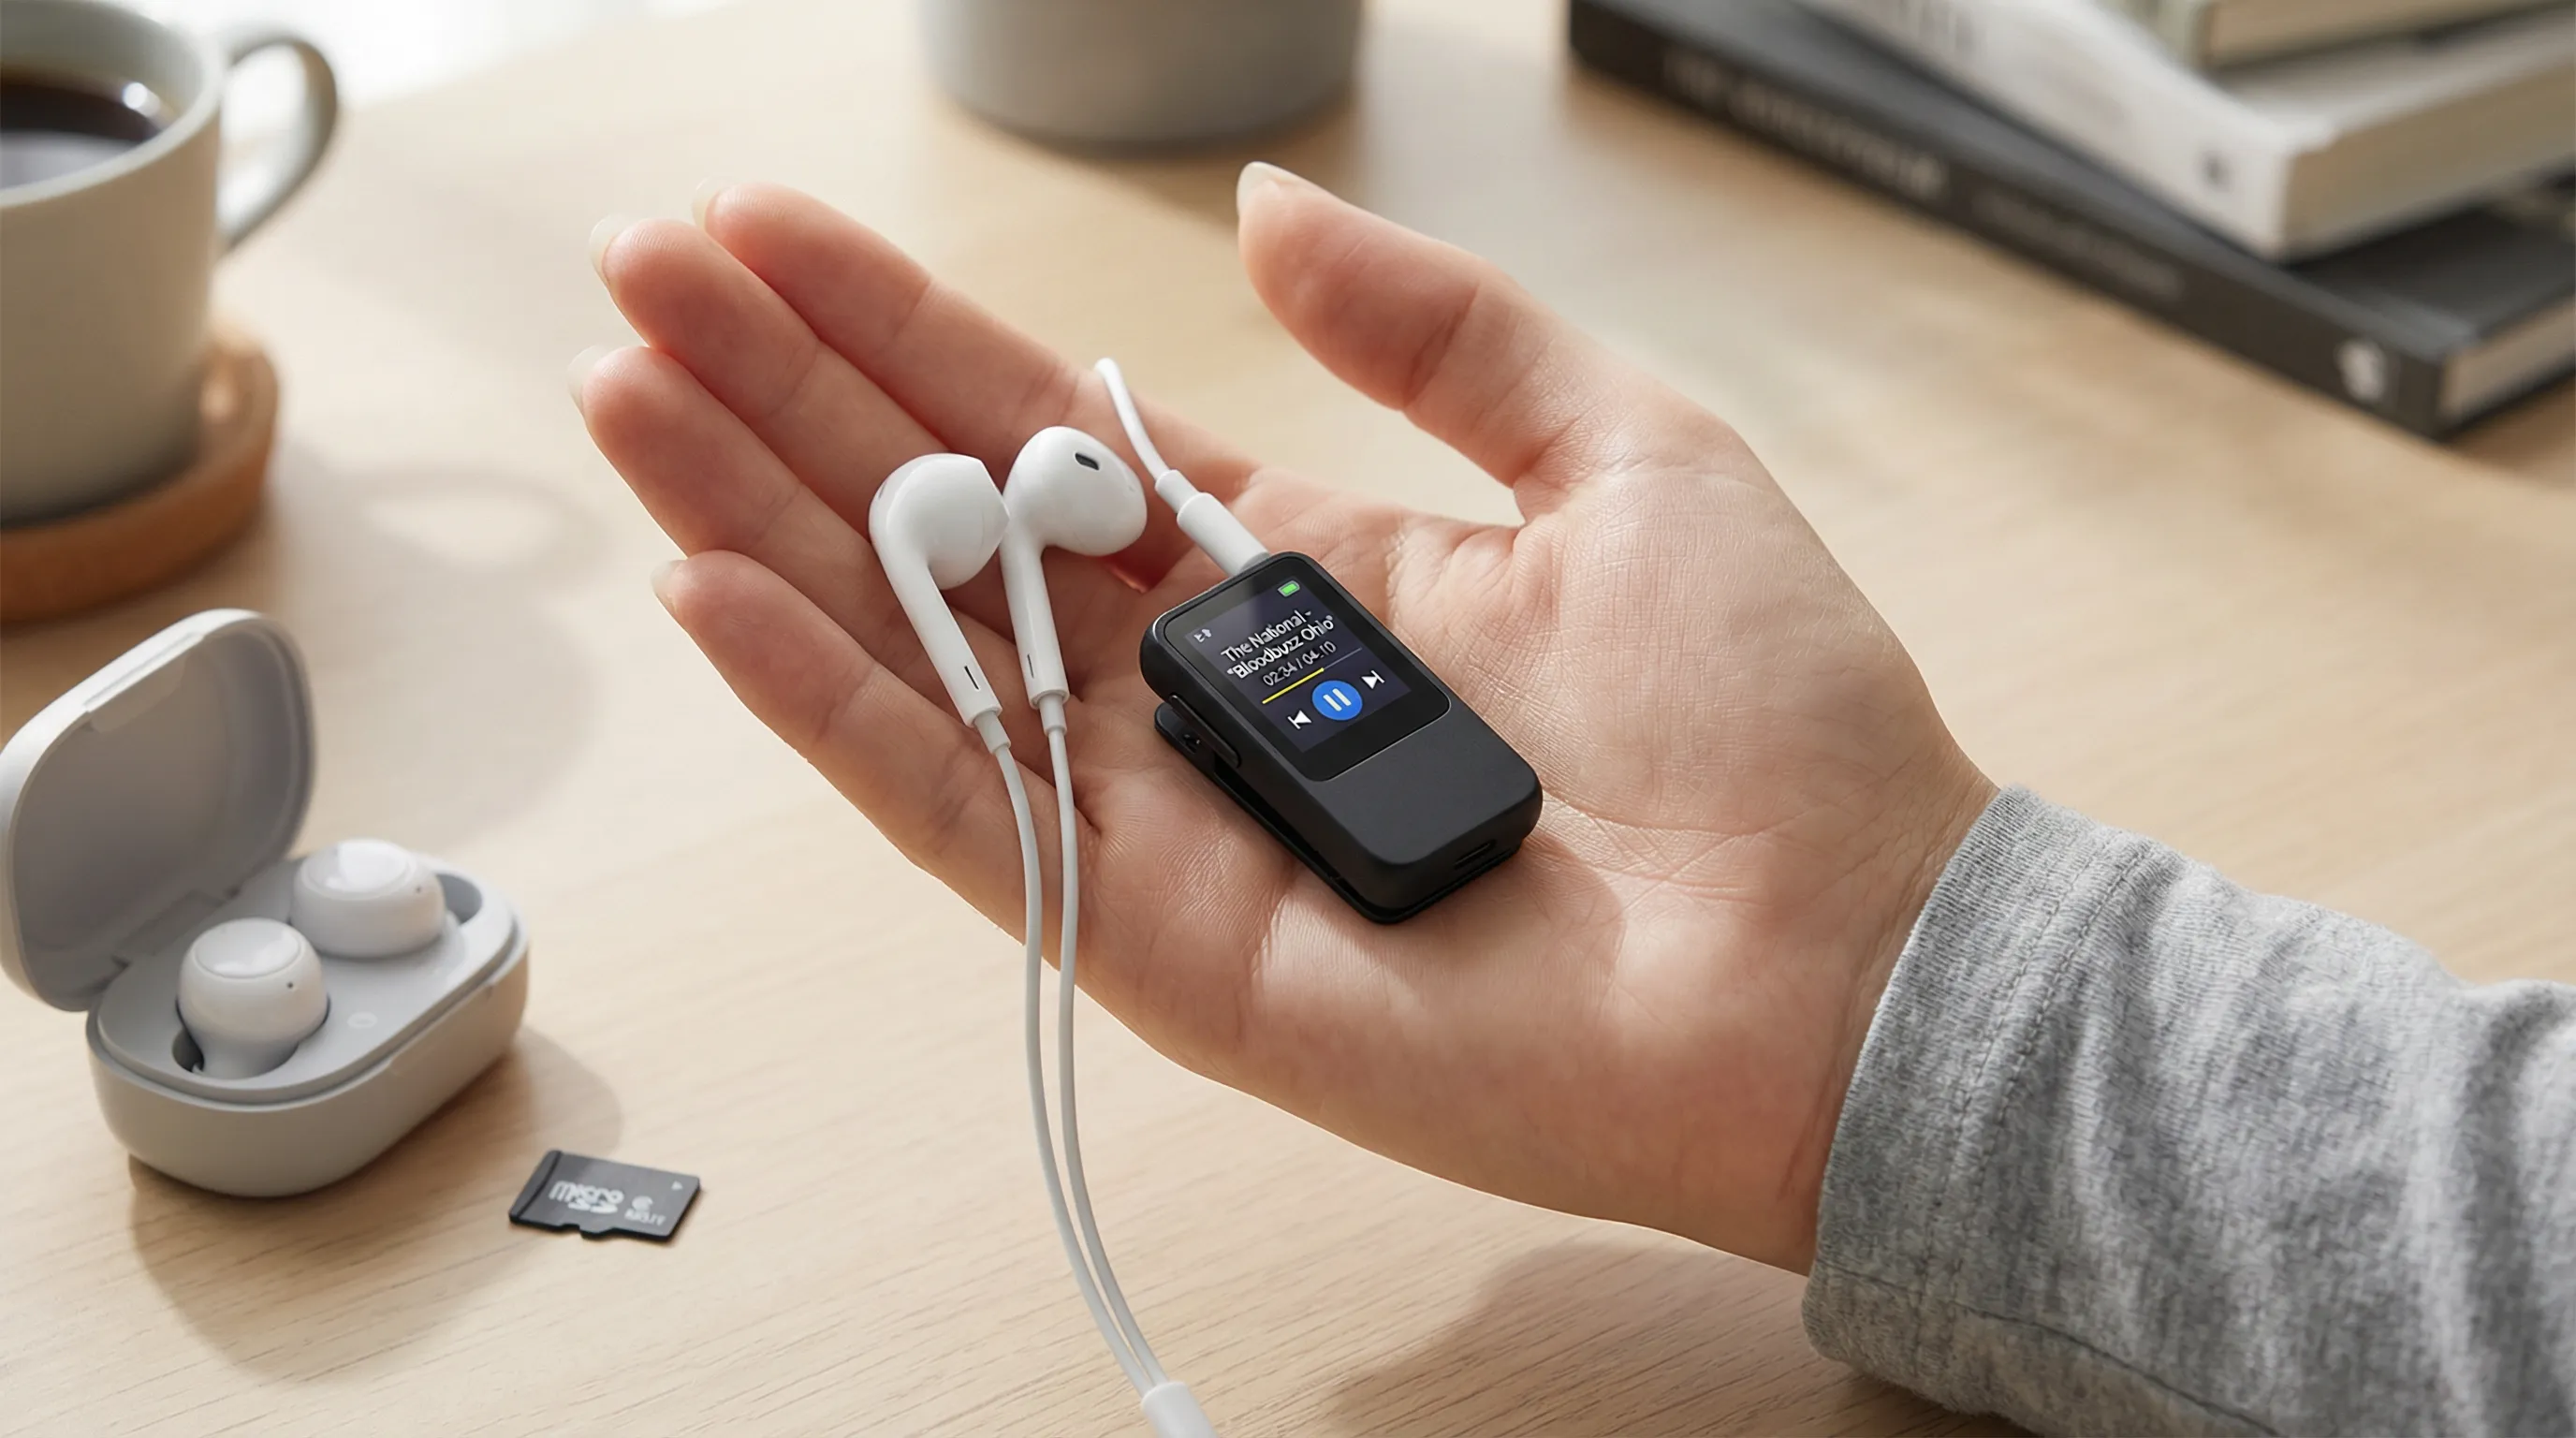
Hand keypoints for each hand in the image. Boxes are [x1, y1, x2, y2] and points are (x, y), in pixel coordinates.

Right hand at [575, 167, 1994, 1270]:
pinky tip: (712, 586)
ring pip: (917, 654)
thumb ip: (1436, 331)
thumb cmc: (1771, 725)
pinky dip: (829, 703)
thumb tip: (1266, 222)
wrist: (1836, 958)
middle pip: (946, 523)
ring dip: (759, 523)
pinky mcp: (1155, 937)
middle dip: (790, 396)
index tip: (778, 235)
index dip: (908, 330)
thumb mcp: (1621, 449)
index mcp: (1293, 573)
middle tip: (648, 278)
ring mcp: (1162, 813)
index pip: (1047, 432)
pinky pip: (963, 809)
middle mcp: (1199, 688)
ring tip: (629, 393)